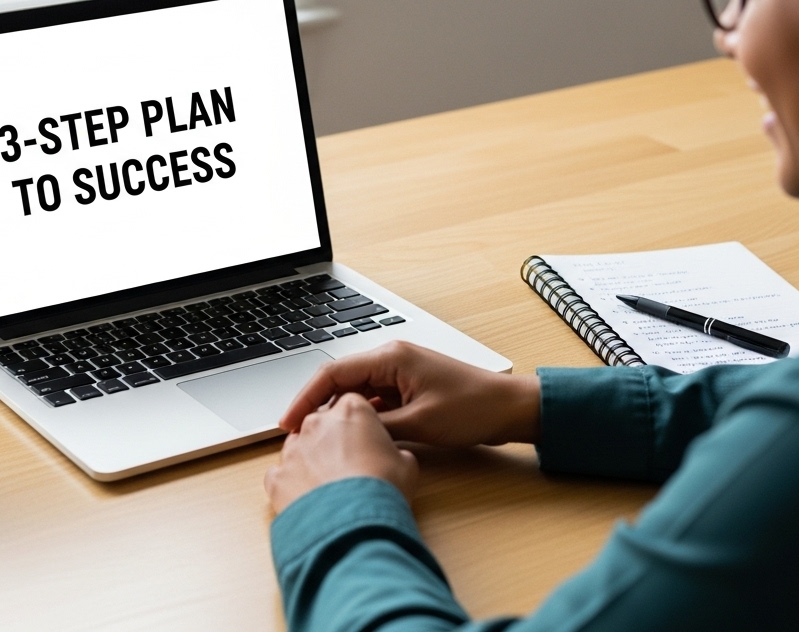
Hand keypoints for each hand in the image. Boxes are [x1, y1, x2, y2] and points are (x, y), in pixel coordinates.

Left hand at [264, 393, 418, 513]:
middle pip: (322, 423)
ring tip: (330, 486)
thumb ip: (394, 451)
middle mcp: (317, 424)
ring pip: (299, 447)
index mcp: (351, 412)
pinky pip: (281, 475)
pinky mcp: (276, 477)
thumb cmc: (381, 491)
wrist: (352, 527)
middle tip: (351, 466)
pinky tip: (308, 499)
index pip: (352, 404)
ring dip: (312, 460)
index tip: (366, 438)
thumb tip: (393, 458)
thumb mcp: (407, 465)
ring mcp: (292, 450)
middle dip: (333, 440)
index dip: (360, 422)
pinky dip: (292, 485)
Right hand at [280, 341, 540, 447]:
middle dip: (317, 408)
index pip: (333, 374)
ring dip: (339, 415)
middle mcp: (391, 358)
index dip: (305, 399)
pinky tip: (354, 438)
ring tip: (321, 441)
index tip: (288, 423)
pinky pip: (374, 401)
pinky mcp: (408, 388)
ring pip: (355, 393)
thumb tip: (344, 437)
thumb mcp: (419, 424)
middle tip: (297, 437)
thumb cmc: (473, 409)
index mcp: (390, 357)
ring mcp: (399, 373)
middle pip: (339, 381)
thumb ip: (377, 428)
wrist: (510, 408)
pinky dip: (361, 418)